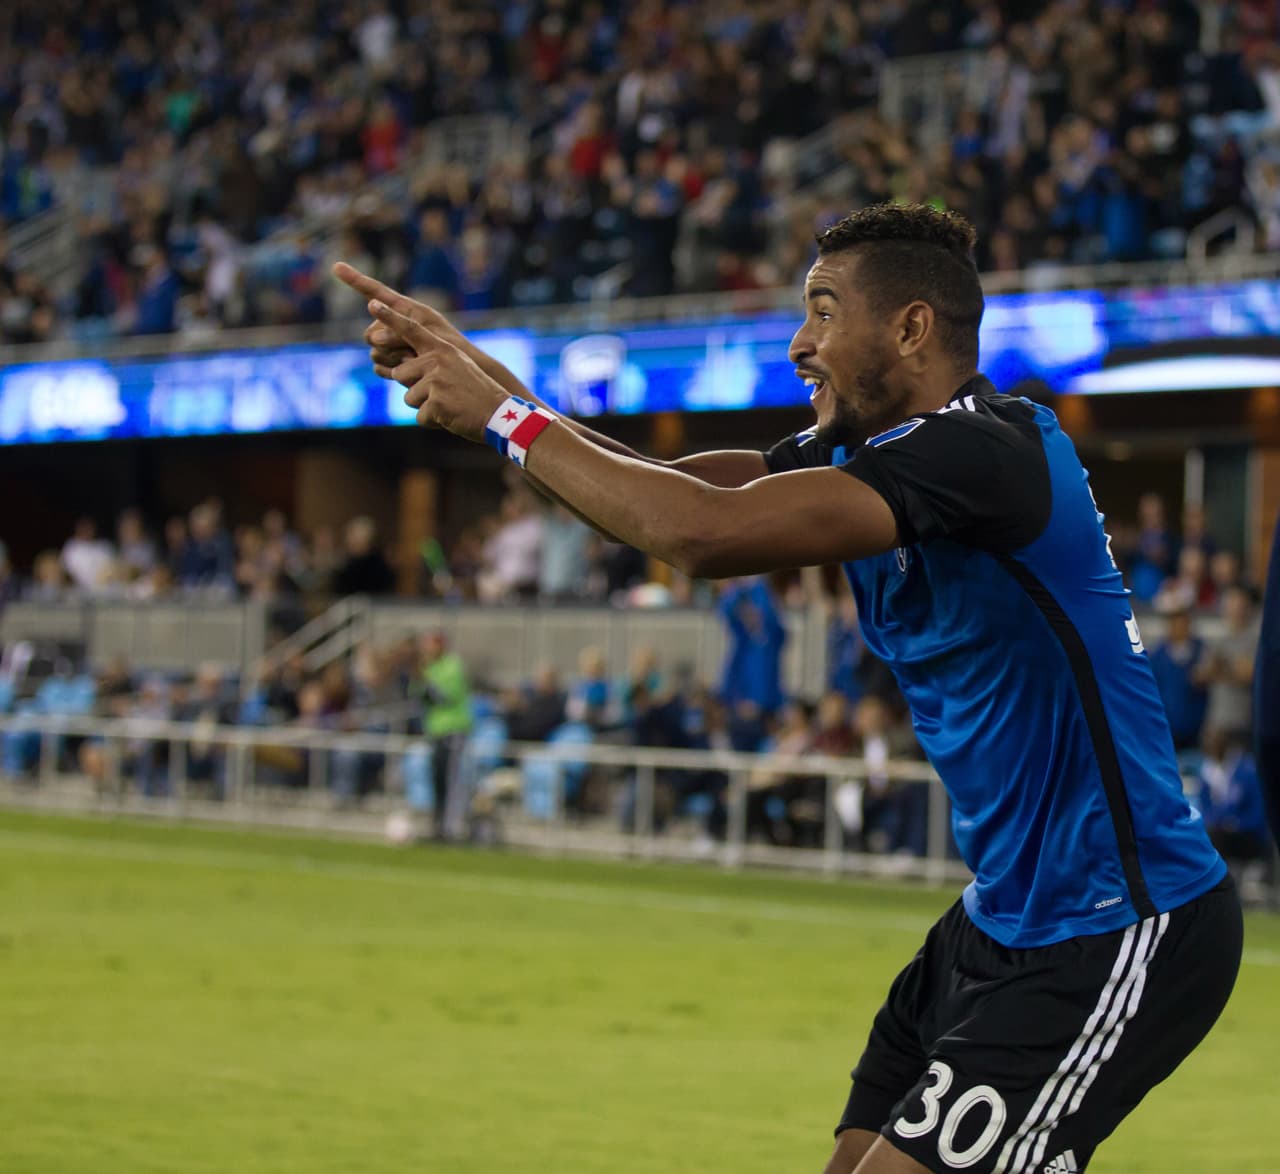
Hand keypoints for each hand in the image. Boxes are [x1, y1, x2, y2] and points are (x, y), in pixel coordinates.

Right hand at [332, 262, 470, 381]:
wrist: (460, 376)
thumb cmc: (450, 348)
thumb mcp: (426, 332)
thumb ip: (398, 329)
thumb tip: (374, 338)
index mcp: (404, 309)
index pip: (375, 291)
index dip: (354, 280)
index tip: (335, 266)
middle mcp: (394, 325)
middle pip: (370, 332)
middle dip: (386, 342)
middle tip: (409, 348)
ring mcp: (393, 347)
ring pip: (374, 352)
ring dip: (392, 358)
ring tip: (415, 361)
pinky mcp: (394, 366)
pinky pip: (378, 368)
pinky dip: (389, 371)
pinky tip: (404, 373)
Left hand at [368, 300, 506, 441]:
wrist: (500, 414)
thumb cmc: (476, 394)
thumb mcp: (456, 368)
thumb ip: (428, 363)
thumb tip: (392, 368)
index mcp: (443, 348)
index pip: (411, 330)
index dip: (390, 317)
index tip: (372, 303)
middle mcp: (437, 360)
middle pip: (400, 374)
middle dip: (415, 389)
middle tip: (444, 394)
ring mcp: (436, 381)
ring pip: (408, 397)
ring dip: (424, 407)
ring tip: (449, 405)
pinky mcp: (436, 403)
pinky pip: (419, 416)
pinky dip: (432, 422)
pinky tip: (451, 417)